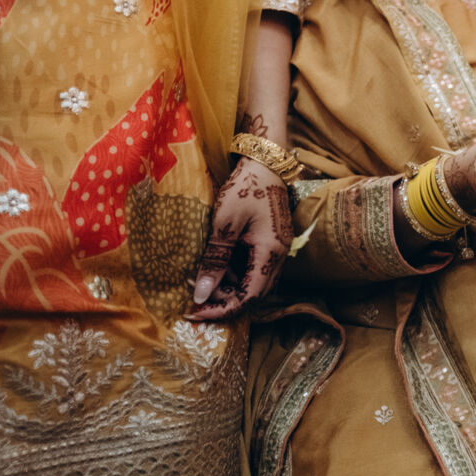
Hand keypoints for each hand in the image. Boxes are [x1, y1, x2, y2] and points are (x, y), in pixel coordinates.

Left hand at [192, 157, 291, 318]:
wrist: (265, 163)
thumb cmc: (245, 189)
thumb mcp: (224, 224)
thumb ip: (215, 261)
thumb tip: (201, 294)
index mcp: (270, 253)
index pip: (249, 297)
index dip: (223, 310)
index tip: (196, 313)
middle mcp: (279, 256)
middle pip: (254, 295)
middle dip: (225, 303)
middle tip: (195, 303)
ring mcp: (277, 249)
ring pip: (254, 283)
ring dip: (229, 289)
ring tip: (200, 284)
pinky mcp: (271, 242)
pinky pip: (254, 269)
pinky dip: (234, 275)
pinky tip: (214, 269)